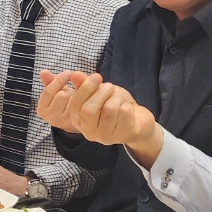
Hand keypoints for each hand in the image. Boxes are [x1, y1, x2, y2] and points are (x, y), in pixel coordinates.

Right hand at [38, 70, 161, 163]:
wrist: (137, 119)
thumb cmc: (114, 105)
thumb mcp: (98, 92)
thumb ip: (85, 84)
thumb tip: (74, 75)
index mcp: (79, 120)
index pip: (75, 104)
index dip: (85, 88)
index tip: (97, 76)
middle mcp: (89, 132)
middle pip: (89, 110)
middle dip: (101, 93)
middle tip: (110, 87)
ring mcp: (106, 136)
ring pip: (109, 109)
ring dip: (116, 98)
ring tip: (118, 99)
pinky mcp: (124, 135)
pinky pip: (124, 113)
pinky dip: (128, 105)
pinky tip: (128, 110)